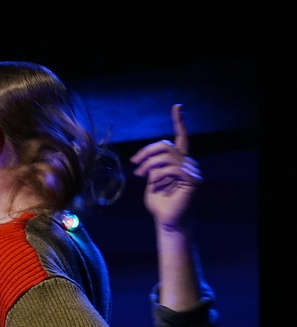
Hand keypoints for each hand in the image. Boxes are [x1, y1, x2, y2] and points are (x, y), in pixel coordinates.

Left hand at [129, 104, 201, 229]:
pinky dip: (159, 176)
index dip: (180, 121)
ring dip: (149, 166)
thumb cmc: (159, 202)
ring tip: (140, 176)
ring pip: (167, 157)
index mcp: (179, 161)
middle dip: (147, 152)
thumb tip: (147, 157)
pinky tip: (155, 185)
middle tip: (134, 165)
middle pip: (166, 145)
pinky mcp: (193, 180)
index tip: (177, 106)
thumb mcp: (152, 180)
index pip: (181, 138)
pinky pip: (172, 169)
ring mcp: (192, 170)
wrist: (167, 220)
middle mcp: (188, 162)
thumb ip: (152, 166)